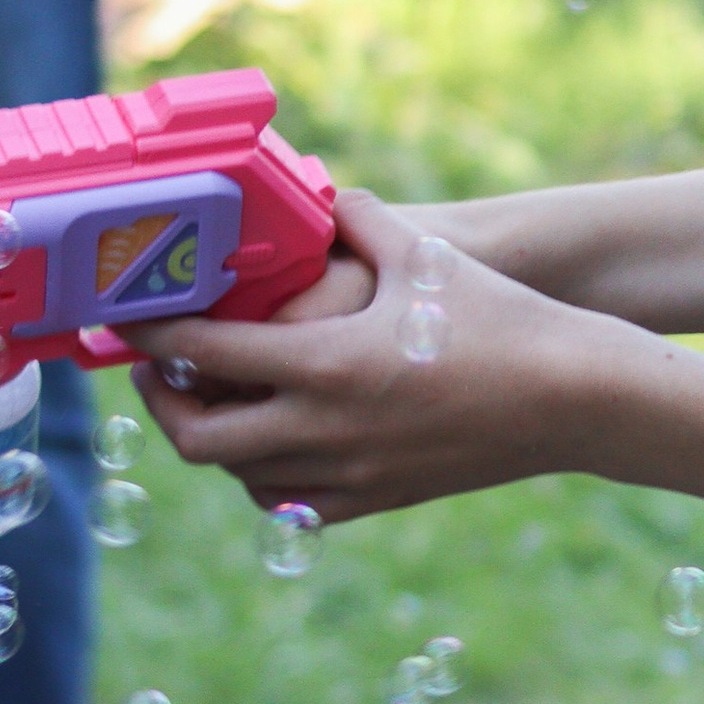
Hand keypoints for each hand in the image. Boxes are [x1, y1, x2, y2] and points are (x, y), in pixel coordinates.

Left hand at [138, 192, 615, 519]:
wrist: (573, 399)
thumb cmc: (501, 317)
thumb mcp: (425, 254)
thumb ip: (360, 220)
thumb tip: (322, 198)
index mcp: (325, 362)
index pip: (203, 349)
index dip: (153, 332)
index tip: (131, 318)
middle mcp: (324, 428)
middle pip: (199, 435)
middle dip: (165, 403)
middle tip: (163, 370)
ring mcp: (349, 472)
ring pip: (239, 477)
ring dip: (214, 441)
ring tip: (219, 402)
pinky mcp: (378, 497)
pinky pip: (291, 505)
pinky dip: (264, 478)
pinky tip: (276, 445)